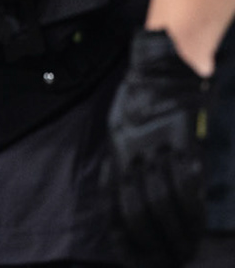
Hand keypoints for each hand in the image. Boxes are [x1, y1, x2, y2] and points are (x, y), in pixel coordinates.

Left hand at [110, 29, 210, 267]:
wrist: (165, 64)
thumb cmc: (143, 96)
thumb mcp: (120, 127)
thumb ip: (122, 160)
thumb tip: (122, 194)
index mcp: (116, 150)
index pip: (115, 202)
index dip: (124, 233)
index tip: (134, 256)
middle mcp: (132, 151)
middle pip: (140, 207)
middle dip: (152, 240)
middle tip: (166, 261)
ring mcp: (159, 146)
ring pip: (165, 200)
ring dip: (175, 231)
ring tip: (184, 252)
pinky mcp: (184, 140)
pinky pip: (187, 182)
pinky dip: (192, 208)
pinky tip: (197, 225)